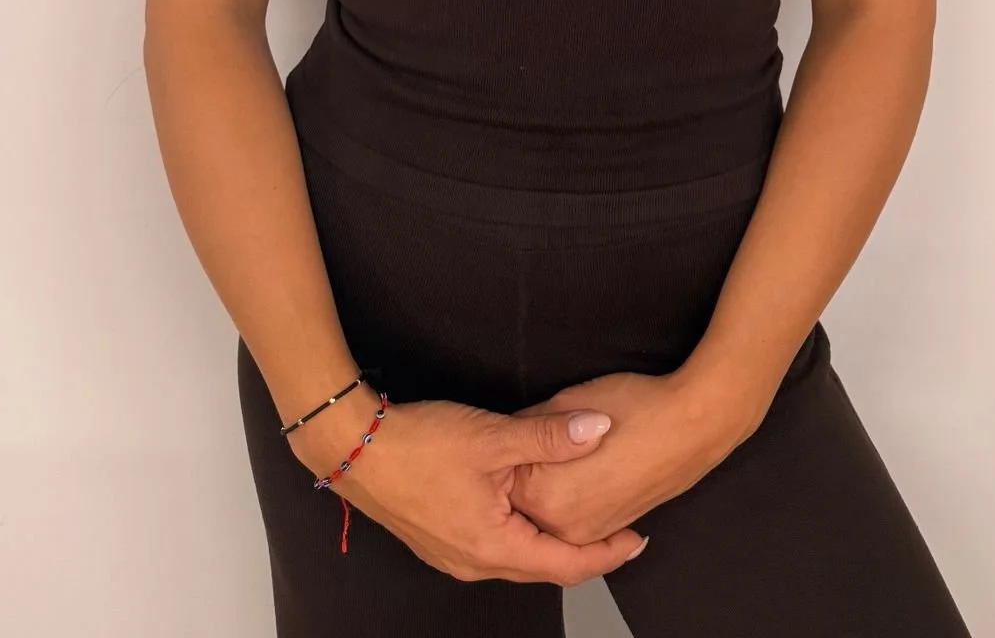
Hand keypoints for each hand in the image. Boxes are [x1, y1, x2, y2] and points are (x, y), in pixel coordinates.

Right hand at [289, 385, 647, 583]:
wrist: (353, 448)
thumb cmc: (419, 444)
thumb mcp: (492, 436)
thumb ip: (550, 437)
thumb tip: (600, 430)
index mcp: (493, 547)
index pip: (566, 564)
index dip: (607, 553)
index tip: (638, 538)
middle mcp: (475, 563)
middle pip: (544, 567)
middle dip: (585, 552)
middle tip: (619, 531)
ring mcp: (454, 555)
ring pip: (518, 559)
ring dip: (551, 544)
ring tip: (583, 520)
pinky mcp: (439, 540)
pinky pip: (494, 549)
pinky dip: (522, 536)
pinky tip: (529, 510)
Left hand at [507, 368, 747, 544]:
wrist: (692, 425)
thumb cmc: (634, 408)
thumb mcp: (567, 403)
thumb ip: (531, 427)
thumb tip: (514, 432)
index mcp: (542, 494)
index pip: (505, 470)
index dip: (516, 443)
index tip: (530, 425)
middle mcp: (562, 526)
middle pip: (524, 496)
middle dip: (531, 468)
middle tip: (554, 437)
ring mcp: (589, 532)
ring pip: (548, 510)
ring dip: (552, 484)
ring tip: (577, 450)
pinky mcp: (611, 529)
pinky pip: (575, 518)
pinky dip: (573, 496)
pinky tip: (590, 467)